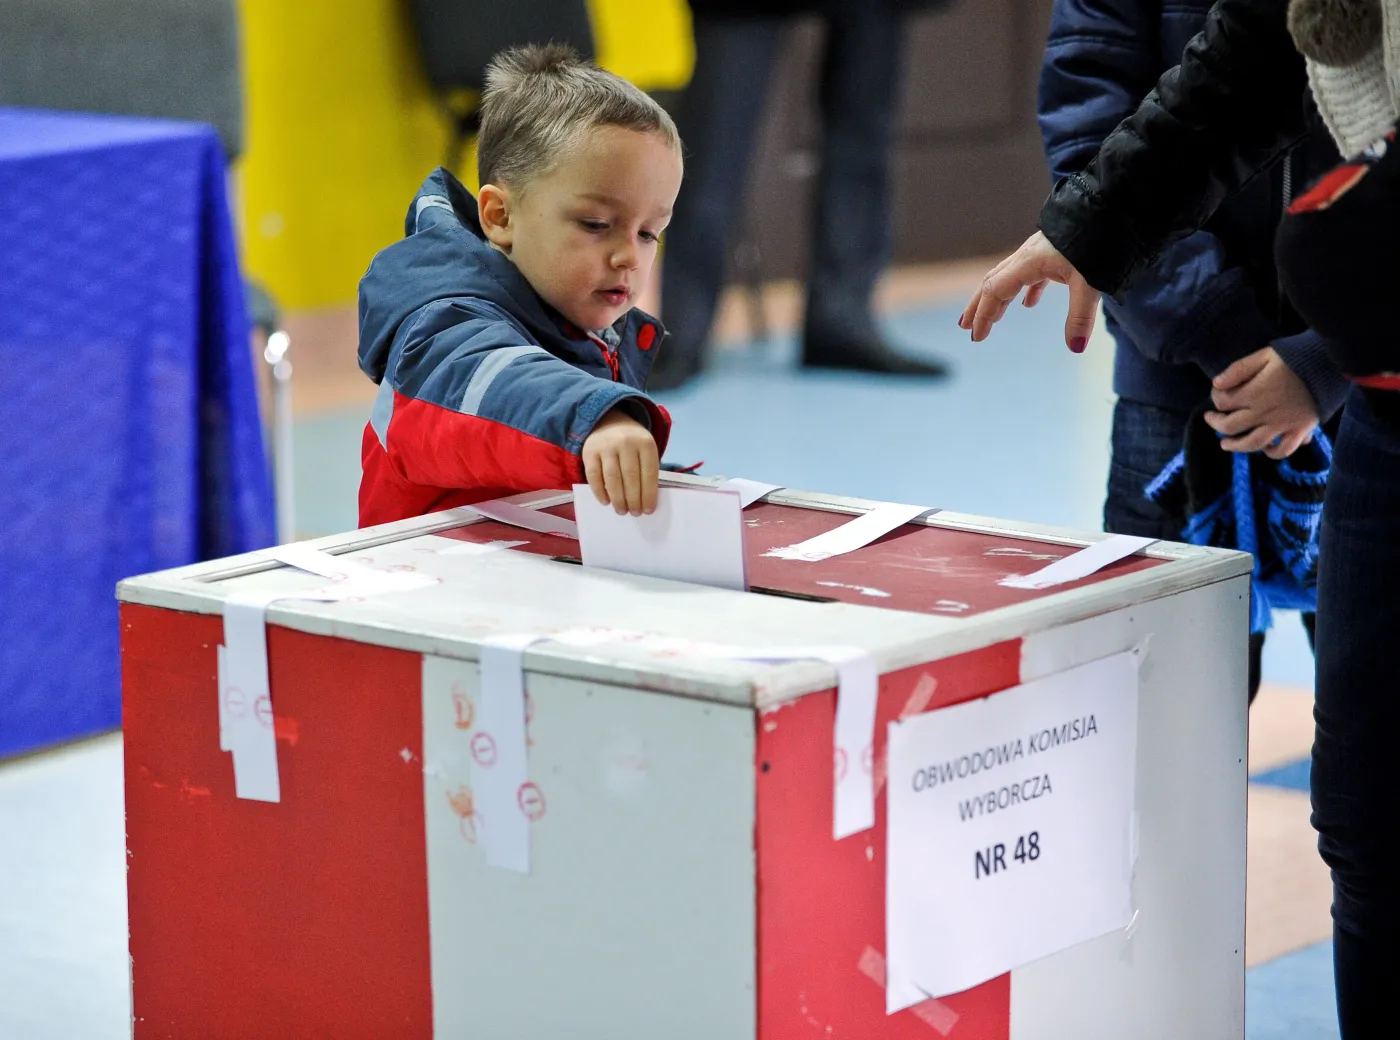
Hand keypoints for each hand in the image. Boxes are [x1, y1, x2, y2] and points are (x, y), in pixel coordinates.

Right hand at [582, 408, 658, 515]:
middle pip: (631, 477)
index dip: (649, 494)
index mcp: (645, 443)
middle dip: (634, 500)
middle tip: (634, 513)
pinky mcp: (589, 452)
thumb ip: (646, 470)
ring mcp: (606, 446)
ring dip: (618, 499)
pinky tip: (606, 502)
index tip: (648, 510)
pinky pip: (594, 476)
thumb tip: (645, 501)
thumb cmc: (631, 443)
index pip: (649, 473)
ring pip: (612, 478)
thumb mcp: (644, 449)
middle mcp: (626, 443)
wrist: (608, 421)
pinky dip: (599, 492)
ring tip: (622, 511)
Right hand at [959, 231, 1100, 349]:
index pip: (995, 291)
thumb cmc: (1099, 242)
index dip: (983, 314)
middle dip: (978, 306)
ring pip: (1007, 277)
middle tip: (966, 327)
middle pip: (992, 282)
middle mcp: (1026, 257)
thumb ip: (1081, 317)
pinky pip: (1030, 274)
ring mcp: (1038, 253)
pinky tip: (1029, 304)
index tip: (977, 336)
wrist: (1110, 209)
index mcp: (1028, 263)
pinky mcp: (1052, 252)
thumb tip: (1076, 348)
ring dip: (996, 298)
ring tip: (991, 317)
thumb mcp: (1090, 283)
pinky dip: (1024, 291)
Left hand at [1205, 347, 1318, 458]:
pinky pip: (1284, 449)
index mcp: (1254, 393)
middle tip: (1211, 420)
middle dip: (1216, 423)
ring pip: (1252, 443)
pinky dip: (1272, 452)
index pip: (1223, 402)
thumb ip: (1239, 369)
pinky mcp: (1300, 429)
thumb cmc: (1296, 356)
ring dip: (1235, 446)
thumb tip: (1216, 383)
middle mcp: (1264, 412)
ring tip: (1225, 444)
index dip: (1215, 397)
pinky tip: (1265, 448)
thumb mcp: (1264, 355)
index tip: (1217, 393)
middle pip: (1231, 426)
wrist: (1330, 363)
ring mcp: (1282, 424)